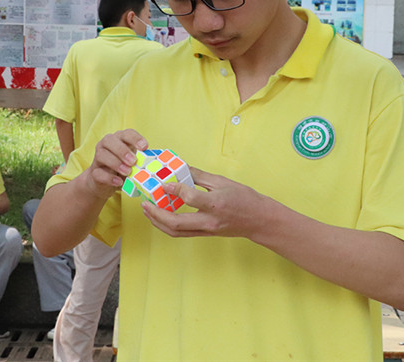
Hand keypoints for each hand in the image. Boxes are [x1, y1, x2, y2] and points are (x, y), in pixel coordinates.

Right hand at [83, 129, 147, 199]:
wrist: (103, 183)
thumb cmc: (123, 169)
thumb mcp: (133, 163)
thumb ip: (141, 161)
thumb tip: (155, 164)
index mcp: (119, 139)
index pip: (126, 133)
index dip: (135, 138)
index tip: (144, 146)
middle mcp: (106, 145)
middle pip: (110, 140)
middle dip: (122, 150)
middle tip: (133, 161)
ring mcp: (98, 158)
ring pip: (102, 154)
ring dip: (116, 163)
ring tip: (127, 172)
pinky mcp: (94, 172)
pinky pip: (98, 172)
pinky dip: (109, 177)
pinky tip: (119, 181)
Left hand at [141, 167, 269, 239]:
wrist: (258, 220)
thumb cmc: (245, 198)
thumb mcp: (223, 182)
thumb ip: (200, 176)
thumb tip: (182, 167)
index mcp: (215, 204)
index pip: (189, 197)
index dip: (173, 189)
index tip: (163, 183)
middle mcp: (209, 221)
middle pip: (175, 223)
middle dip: (156, 214)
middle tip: (145, 203)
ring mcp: (206, 230)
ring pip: (175, 232)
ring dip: (158, 222)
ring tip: (148, 211)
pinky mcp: (205, 234)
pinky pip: (182, 233)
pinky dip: (168, 226)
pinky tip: (161, 216)